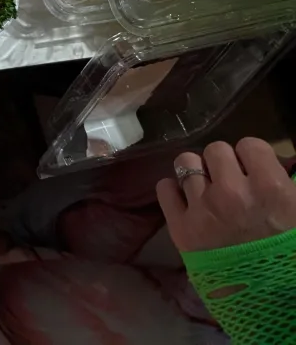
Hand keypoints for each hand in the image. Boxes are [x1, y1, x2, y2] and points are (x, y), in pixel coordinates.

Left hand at [157, 138, 295, 252]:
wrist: (267, 303)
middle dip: (222, 163)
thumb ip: (285, 183)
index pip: (250, 145)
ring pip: (185, 163)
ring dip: (196, 172)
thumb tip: (274, 161)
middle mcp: (233, 192)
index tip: (253, 170)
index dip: (252, 157)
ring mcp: (202, 208)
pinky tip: (186, 200)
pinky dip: (173, 190)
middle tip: (230, 180)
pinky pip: (164, 187)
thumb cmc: (288, 257)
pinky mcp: (180, 227)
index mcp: (270, 188)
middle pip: (215, 150)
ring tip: (206, 188)